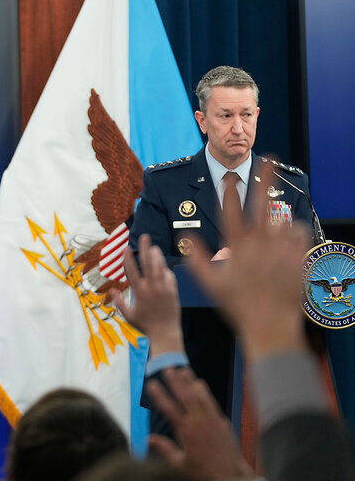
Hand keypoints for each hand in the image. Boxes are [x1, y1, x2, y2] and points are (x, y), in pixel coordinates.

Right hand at [110, 235, 182, 357]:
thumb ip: (119, 302)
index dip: (128, 258)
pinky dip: (166, 270)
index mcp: (139, 292)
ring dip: (157, 256)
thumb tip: (110, 290)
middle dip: (145, 249)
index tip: (125, 248)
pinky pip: (169, 276)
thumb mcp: (128, 315)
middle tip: (144, 237)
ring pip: (160, 267)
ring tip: (154, 247)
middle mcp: (151, 288)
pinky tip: (163, 267)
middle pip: (148, 264)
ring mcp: (163, 288)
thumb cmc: (145, 325)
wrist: (165, 333)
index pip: (132, 271)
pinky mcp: (173, 291)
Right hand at [147, 367, 252, 479]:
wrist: (231, 477)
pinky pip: (211, 401)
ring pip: (200, 395)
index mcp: (186, 431)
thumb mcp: (180, 464)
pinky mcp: (222, 422)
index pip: (169, 408)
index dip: (159, 394)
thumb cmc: (204, 472)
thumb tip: (148, 439)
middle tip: (167, 369)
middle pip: (185, 396)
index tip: (151, 384)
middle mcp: (199, 422)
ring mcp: (212, 420)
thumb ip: (164, 449)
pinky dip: (204, 391)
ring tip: (182, 370)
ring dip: (190, 381)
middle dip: (175, 381)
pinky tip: (200, 384)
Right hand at [186, 160, 310, 359]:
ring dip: (279, 215)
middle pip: (261, 202)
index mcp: (237, 246)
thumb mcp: (210, 283)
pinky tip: (291, 234)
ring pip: (283, 219)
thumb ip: (196, 257)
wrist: (269, 325)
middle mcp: (260, 243)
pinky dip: (294, 231)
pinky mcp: (298, 257)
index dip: (229, 192)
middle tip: (267, 158)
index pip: (231, 211)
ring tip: (276, 217)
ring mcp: (281, 249)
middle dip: (263, 177)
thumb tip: (185, 236)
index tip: (229, 178)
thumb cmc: (237, 305)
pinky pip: (299, 234)